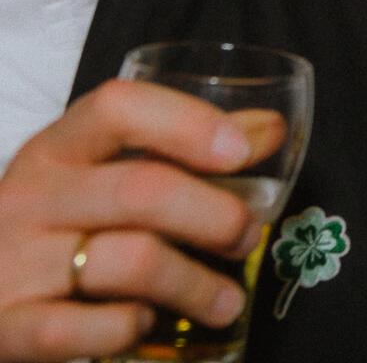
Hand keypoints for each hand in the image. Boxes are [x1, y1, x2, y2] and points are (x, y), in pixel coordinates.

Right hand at [0, 79, 284, 360]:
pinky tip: (146, 322)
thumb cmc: (54, 224)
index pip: (118, 108)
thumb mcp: (102, 174)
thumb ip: (184, 149)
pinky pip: (78, 328)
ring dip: (195, 283)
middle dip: (215, 214)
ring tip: (227, 299)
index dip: (188, 123)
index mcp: (57, 149)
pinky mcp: (4, 325)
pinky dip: (126, 327)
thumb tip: (270, 131)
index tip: (243, 152)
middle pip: (142, 190)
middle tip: (248, 235)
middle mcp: (28, 197)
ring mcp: (11, 263)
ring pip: (128, 261)